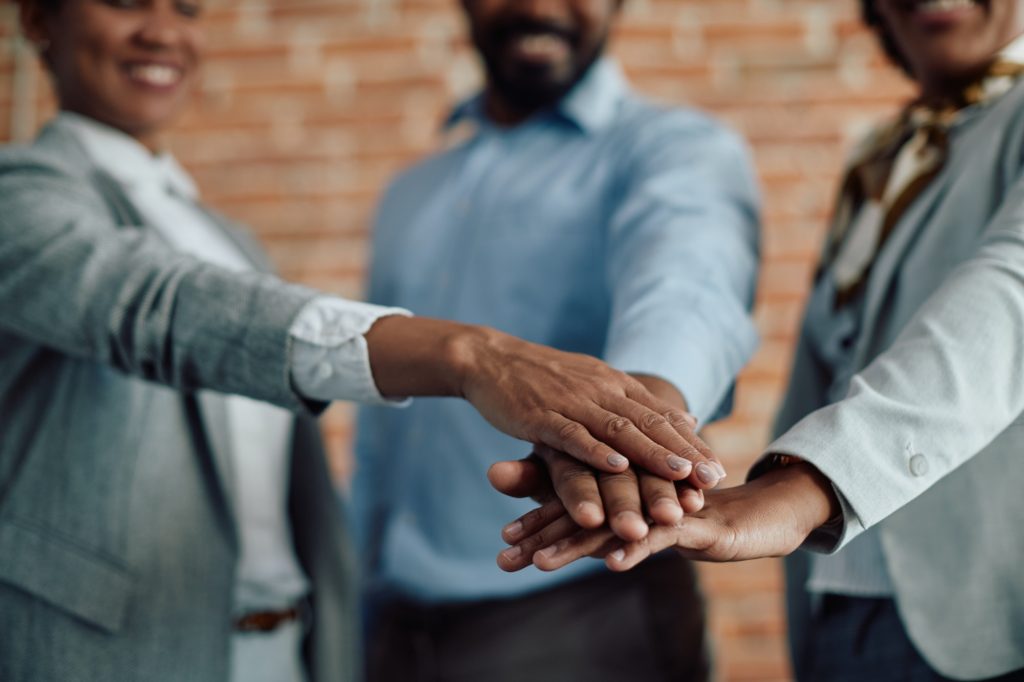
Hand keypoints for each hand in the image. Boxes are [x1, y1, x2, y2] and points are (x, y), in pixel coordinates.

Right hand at [452, 326, 720, 479]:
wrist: (488, 359)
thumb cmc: (541, 379)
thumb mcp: (596, 384)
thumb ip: (638, 404)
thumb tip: (688, 418)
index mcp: (614, 384)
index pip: (661, 415)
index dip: (690, 443)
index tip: (718, 469)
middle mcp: (600, 390)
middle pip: (649, 423)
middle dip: (682, 453)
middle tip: (711, 479)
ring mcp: (571, 402)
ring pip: (618, 430)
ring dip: (650, 455)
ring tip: (678, 476)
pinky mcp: (540, 415)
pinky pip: (572, 434)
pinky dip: (595, 451)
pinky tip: (616, 467)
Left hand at [495, 462, 839, 571]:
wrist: (749, 515)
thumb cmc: (680, 517)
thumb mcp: (634, 524)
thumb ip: (590, 524)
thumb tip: (551, 538)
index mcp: (617, 483)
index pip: (570, 499)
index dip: (537, 519)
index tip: (504, 540)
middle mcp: (634, 486)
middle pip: (581, 507)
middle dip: (542, 532)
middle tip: (506, 552)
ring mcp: (662, 500)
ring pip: (614, 519)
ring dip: (577, 542)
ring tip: (543, 562)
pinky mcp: (692, 518)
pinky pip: (660, 534)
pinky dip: (635, 548)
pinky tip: (612, 565)